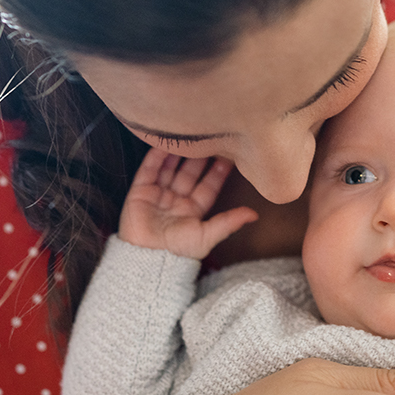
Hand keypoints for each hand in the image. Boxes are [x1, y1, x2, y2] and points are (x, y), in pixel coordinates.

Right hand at [118, 148, 257, 257]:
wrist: (148, 260)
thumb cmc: (179, 252)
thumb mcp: (207, 235)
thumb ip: (229, 222)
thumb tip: (255, 214)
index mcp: (194, 211)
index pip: (208, 186)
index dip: (218, 172)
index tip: (229, 154)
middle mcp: (177, 201)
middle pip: (190, 173)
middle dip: (199, 157)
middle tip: (209, 137)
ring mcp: (158, 196)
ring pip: (170, 169)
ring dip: (178, 153)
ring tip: (188, 134)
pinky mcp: (139, 193)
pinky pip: (148, 171)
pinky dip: (155, 157)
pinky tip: (163, 142)